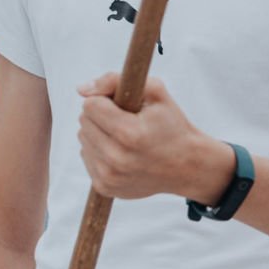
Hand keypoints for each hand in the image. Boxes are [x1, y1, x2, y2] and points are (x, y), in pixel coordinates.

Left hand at [76, 73, 231, 203]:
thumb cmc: (172, 124)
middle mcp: (116, 159)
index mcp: (129, 133)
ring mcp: (109, 176)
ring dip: (99, 132)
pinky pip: (87, 157)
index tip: (120, 103)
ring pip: (83, 139)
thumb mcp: (154, 92)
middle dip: (101, 114)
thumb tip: (81, 89)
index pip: (91, 105)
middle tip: (125, 119)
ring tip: (124, 136)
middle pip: (84, 122)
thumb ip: (114, 80)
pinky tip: (120, 151)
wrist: (187, 166)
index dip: (105, 99)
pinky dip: (99, 150)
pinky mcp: (105, 187)